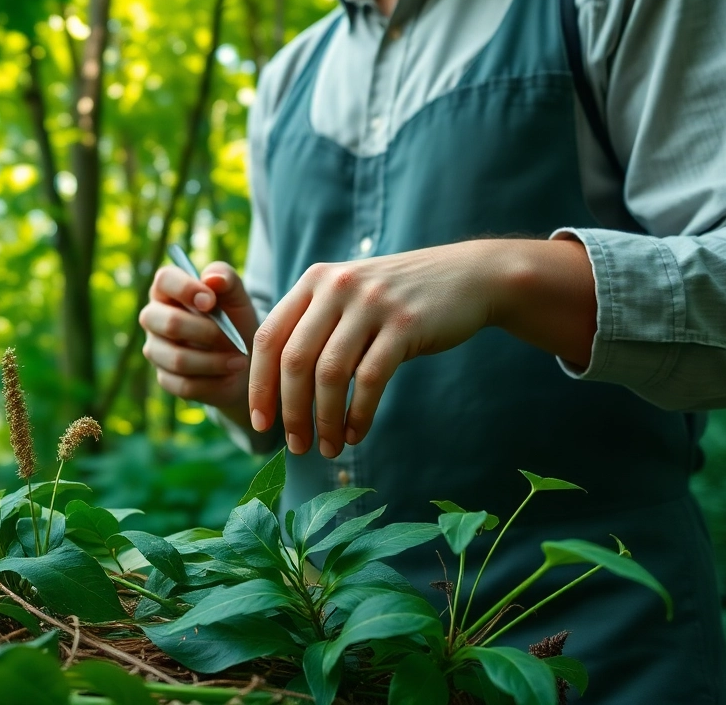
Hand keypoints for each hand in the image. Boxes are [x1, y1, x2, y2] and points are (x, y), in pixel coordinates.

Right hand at [139, 261, 258, 428]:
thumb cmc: (235, 320)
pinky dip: (213, 381)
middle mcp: (154, 318)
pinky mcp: (165, 378)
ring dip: (214, 361)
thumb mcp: (238, 297)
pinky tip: (228, 374)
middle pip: (169, 323)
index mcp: (168, 290)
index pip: (165, 279)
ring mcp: (156, 349)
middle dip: (207, 332)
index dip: (186, 289)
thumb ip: (227, 279)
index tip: (211, 302)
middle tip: (233, 338)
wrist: (243, 360)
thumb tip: (211, 279)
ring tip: (240, 361)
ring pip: (177, 359)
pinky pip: (184, 384)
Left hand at [247, 239, 595, 457]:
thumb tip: (277, 388)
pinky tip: (355, 434)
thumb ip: (313, 326)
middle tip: (295, 446)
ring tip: (327, 448)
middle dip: (290, 411)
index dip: (258, 384)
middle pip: (295, 360)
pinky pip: (370, 379)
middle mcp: (336, 287)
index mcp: (314, 281)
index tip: (260, 422)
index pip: (268, 337)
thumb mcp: (348, 296)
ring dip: (324, 420)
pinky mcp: (405, 324)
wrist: (467, 277)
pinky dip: (358, 414)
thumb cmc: (397, 298)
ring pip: (330, 374)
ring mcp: (371, 303)